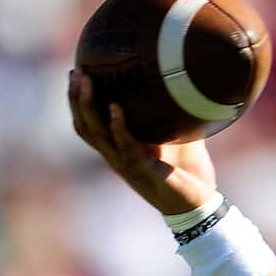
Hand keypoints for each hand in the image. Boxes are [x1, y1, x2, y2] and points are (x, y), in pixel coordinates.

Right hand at [68, 69, 216, 215]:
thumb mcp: (177, 136)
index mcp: (120, 150)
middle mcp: (118, 158)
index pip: (89, 125)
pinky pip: (126, 147)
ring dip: (89, 106)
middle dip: (75, 99)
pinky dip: (119, 127)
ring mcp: (129, 165)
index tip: (75, 73)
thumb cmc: (188, 171)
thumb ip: (172, 112)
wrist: (200, 204)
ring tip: (87, 81)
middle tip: (75, 72)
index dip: (77, 102)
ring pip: (98, 135)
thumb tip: (180, 81)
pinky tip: (116, 107)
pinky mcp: (144, 172)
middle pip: (85, 127)